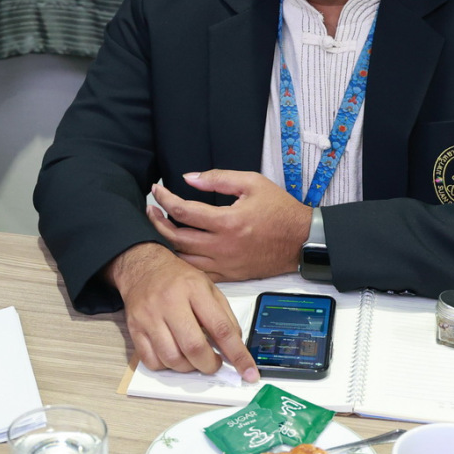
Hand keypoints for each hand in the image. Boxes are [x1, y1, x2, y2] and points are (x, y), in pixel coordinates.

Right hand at [108, 243, 258, 381]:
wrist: (143, 267)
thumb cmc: (178, 279)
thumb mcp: (209, 288)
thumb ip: (224, 317)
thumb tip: (235, 347)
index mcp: (194, 289)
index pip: (221, 328)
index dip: (238, 354)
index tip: (249, 372)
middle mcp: (170, 302)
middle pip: (194, 347)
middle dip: (210, 365)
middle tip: (214, 364)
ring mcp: (149, 317)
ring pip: (172, 358)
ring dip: (189, 367)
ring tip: (194, 359)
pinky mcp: (135, 329)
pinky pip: (152, 361)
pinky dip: (167, 366)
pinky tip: (174, 355)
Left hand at [147, 170, 312, 281]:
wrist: (302, 240)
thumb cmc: (280, 209)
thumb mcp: (252, 183)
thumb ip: (218, 178)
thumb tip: (188, 178)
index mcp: (227, 222)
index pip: (183, 211)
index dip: (164, 199)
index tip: (157, 190)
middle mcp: (222, 246)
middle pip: (177, 238)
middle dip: (157, 222)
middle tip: (151, 210)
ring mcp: (225, 264)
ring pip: (184, 259)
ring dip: (167, 243)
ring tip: (161, 228)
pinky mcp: (230, 275)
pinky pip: (198, 273)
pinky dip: (184, 263)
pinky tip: (178, 250)